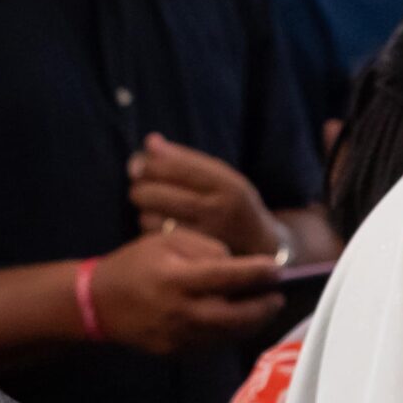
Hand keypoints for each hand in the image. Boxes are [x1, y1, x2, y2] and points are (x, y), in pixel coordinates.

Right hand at [90, 230, 284, 355]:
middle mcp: (180, 312)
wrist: (98, 304)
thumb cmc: (135, 265)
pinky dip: (231, 332)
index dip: (256, 274)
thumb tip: (237, 264)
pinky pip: (214, 344)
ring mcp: (179, 337)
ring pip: (229, 334)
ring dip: (252, 323)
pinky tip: (239, 320)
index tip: (276, 270)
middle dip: (263, 307)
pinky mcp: (178, 353)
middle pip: (235, 315)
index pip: (226, 276)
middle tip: (278, 296)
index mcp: (176, 279)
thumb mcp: (166, 241)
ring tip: (265, 309)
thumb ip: (204, 248)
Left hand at [129, 133, 282, 255]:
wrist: (264, 250)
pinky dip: (152, 231)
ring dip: (145, 211)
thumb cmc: (233, 206)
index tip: (139, 166)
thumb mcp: (221, 177)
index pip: (174, 166)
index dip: (148, 163)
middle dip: (140, 187)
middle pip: (154, 193)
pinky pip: (156, 239)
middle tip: (142, 189)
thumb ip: (186, 159)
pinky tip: (160, 227)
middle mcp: (219, 211)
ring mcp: (206, 238)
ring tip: (154, 209)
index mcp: (227, 184)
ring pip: (149, 217)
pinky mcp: (193, 259)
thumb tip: (150, 143)